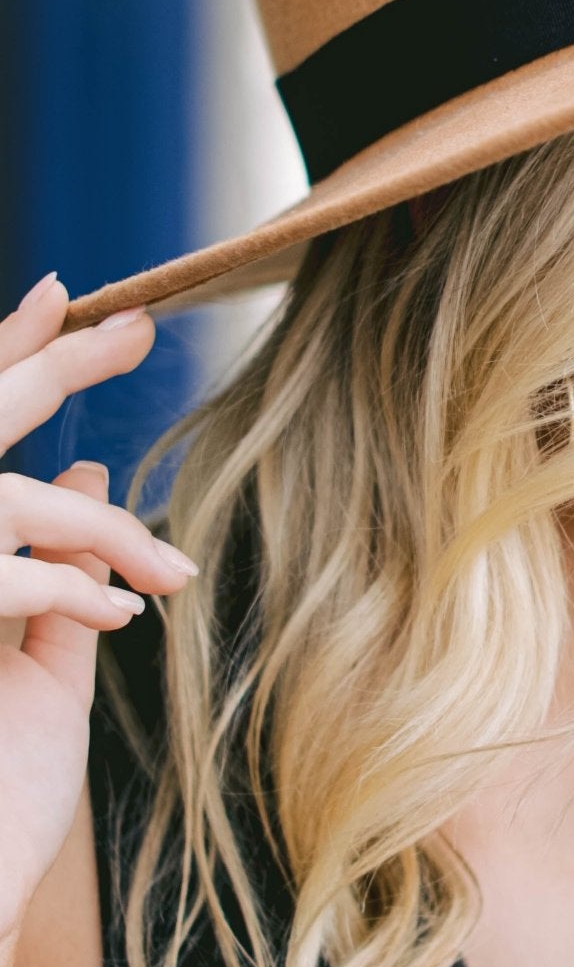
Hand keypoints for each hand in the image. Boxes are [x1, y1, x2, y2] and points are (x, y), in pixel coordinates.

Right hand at [0, 274, 199, 944]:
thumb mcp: (22, 668)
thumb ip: (49, 576)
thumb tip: (83, 485)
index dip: (15, 361)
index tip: (64, 298)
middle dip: (43, 366)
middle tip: (118, 314)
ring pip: (2, 509)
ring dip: (96, 532)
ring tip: (164, 568)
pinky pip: (3, 589)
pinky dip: (62, 593)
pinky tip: (119, 614)